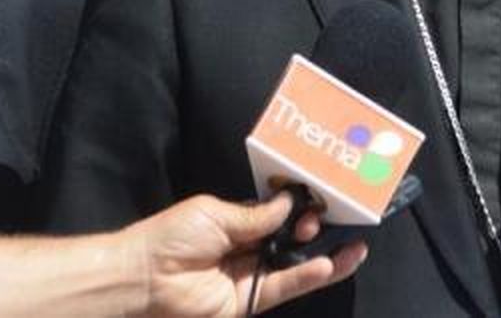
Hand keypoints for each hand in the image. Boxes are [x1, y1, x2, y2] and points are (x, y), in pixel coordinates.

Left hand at [127, 192, 365, 317]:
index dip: (299, 207)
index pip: (277, 214)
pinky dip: (306, 277)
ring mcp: (249, 276)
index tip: (319, 198)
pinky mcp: (249, 302)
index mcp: (236, 222)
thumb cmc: (173, 236)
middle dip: (314, 229)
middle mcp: (247, 248)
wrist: (145, 277)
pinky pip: (282, 287)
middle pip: (290, 240)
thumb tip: (289, 203)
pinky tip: (327, 265)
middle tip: (329, 218)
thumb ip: (256, 214)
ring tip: (355, 247)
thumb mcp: (216, 214)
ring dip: (324, 257)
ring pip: (294, 267)